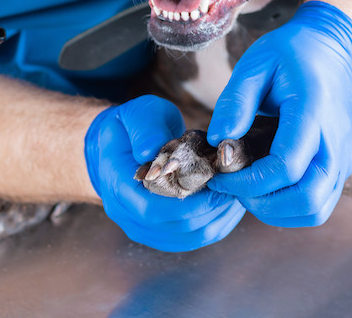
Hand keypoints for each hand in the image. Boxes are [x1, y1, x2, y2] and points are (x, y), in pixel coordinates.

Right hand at [85, 95, 244, 251]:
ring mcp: (140, 227)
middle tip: (237, 187)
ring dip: (217, 218)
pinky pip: (190, 238)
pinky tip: (229, 205)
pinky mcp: (156, 233)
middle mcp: (124, 213)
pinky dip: (214, 224)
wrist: (118, 145)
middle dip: (211, 209)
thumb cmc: (131, 124)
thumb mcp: (136, 113)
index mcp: (114, 184)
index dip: (190, 202)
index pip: (151, 208)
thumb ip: (144, 129)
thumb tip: (149, 151)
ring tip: (237, 194)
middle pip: (175, 226)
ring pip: (187, 237)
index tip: (219, 185)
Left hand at [207, 1, 351, 226]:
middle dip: (262, 203)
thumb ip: (236, 101)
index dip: (246, 181)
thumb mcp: (256, 64)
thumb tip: (217, 142)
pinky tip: (265, 186)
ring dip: (276, 211)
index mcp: (314, 113)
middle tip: (232, 186)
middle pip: (307, 201)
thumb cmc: (290, 55)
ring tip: (247, 188)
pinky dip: (289, 208)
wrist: (332, 52)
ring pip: (315, 211)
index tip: (218, 173)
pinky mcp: (342, 168)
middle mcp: (336, 143)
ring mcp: (343, 159)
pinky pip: (319, 204)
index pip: (286, 167)